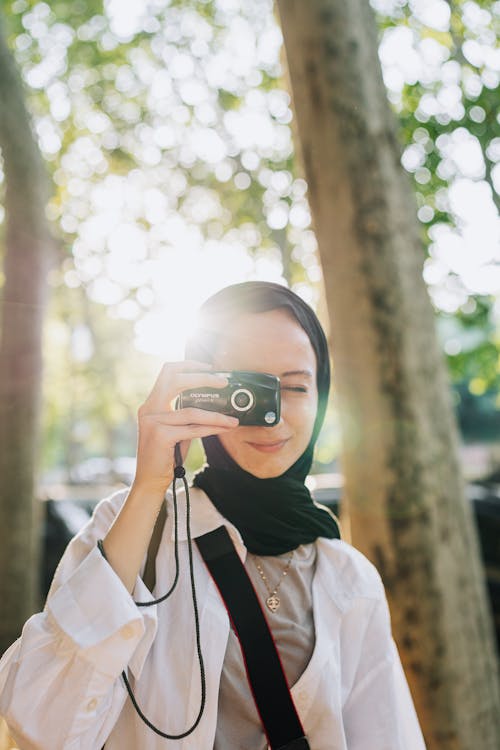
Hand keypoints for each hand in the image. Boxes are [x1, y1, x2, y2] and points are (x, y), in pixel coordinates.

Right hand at [132, 360, 237, 495]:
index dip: (188, 365)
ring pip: (192, 411)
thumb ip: (186, 413)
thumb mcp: (176, 428)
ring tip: (233, 420)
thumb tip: (214, 402)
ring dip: (217, 415)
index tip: (209, 367)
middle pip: (175, 380)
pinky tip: (224, 428)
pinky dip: (212, 428)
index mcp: (151, 403)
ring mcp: (153, 422)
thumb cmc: (167, 455)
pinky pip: (193, 429)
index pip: (167, 372)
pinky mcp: (160, 436)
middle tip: (223, 382)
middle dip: (202, 378)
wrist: (150, 481)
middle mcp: (148, 409)